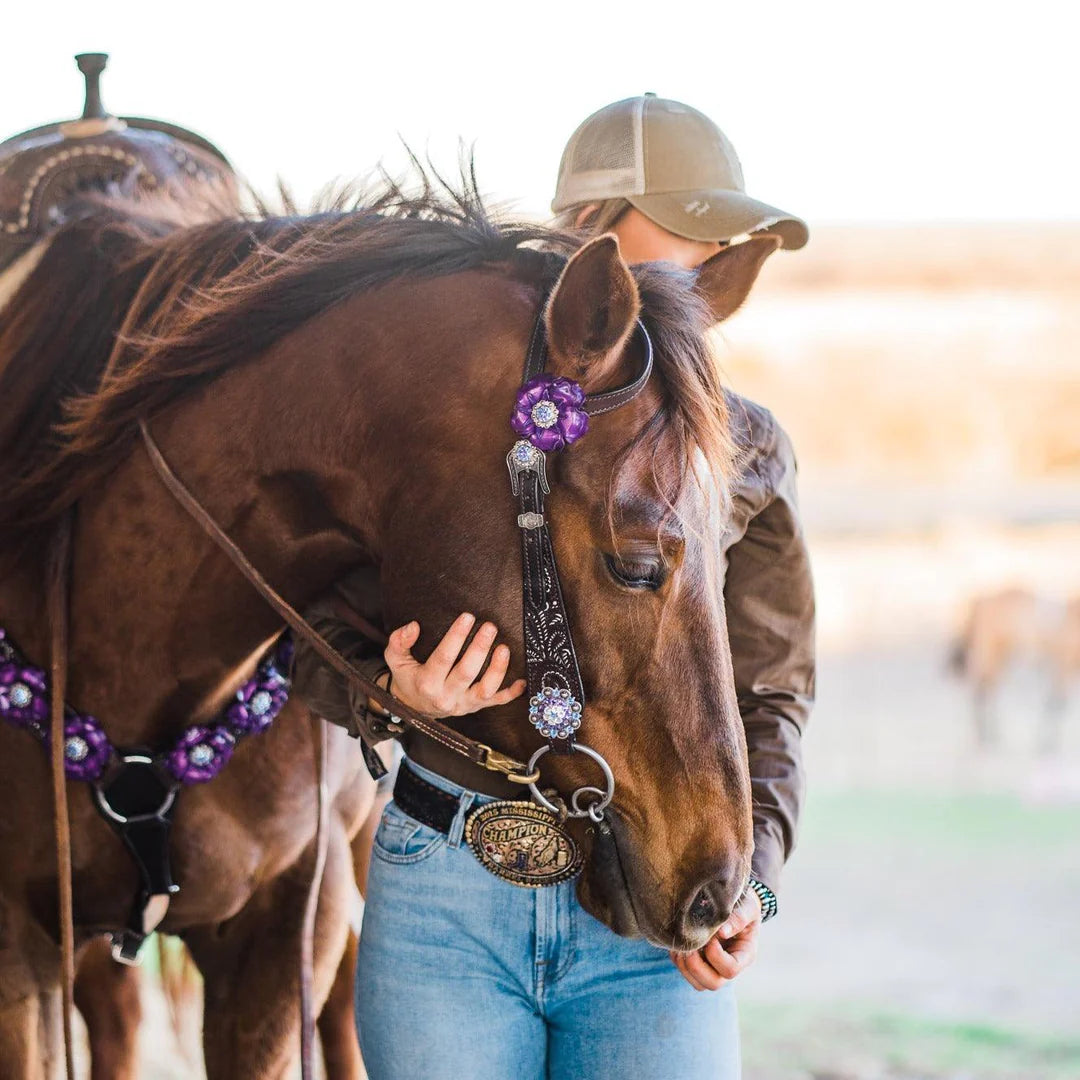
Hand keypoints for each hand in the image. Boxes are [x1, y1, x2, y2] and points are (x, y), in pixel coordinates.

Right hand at [379, 613, 526, 717]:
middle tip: (490, 627)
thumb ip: (399, 642)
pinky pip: (496, 702)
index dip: (456, 637)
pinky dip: (510, 694)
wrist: (414, 708)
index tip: (468, 617)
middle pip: (467, 672)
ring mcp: (464, 704)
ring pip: (485, 689)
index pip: (444, 658)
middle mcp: (446, 695)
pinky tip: (522, 681)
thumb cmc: (408, 678)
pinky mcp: (476, 707)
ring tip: (504, 648)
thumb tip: (413, 626)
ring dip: (497, 670)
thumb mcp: (395, 660)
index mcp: (426, 682)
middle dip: (480, 648)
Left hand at [670, 888, 761, 990]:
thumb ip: (739, 918)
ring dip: (685, 966)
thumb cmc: (744, 904)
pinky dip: (678, 960)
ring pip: (698, 983)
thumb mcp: (748, 907)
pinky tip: (677, 942)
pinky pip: (686, 973)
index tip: (710, 935)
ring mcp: (714, 967)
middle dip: (696, 966)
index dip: (716, 956)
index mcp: (744, 955)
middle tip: (690, 946)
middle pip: (713, 983)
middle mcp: (729, 966)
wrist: (733, 902)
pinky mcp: (700, 963)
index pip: (731, 969)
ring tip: (682, 945)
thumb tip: (722, 932)